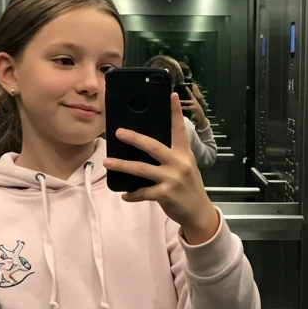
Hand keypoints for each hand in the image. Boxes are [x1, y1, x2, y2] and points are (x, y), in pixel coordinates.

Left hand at [104, 93, 219, 243]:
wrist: (199, 213)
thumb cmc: (188, 187)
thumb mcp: (185, 167)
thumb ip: (171, 157)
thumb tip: (145, 148)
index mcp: (184, 154)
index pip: (179, 129)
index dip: (175, 112)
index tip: (170, 95)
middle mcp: (178, 163)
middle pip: (153, 146)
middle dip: (134, 138)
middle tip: (118, 132)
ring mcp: (171, 179)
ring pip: (141, 169)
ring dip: (122, 165)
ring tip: (107, 162)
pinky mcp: (165, 194)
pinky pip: (143, 192)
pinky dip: (132, 194)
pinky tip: (124, 195)